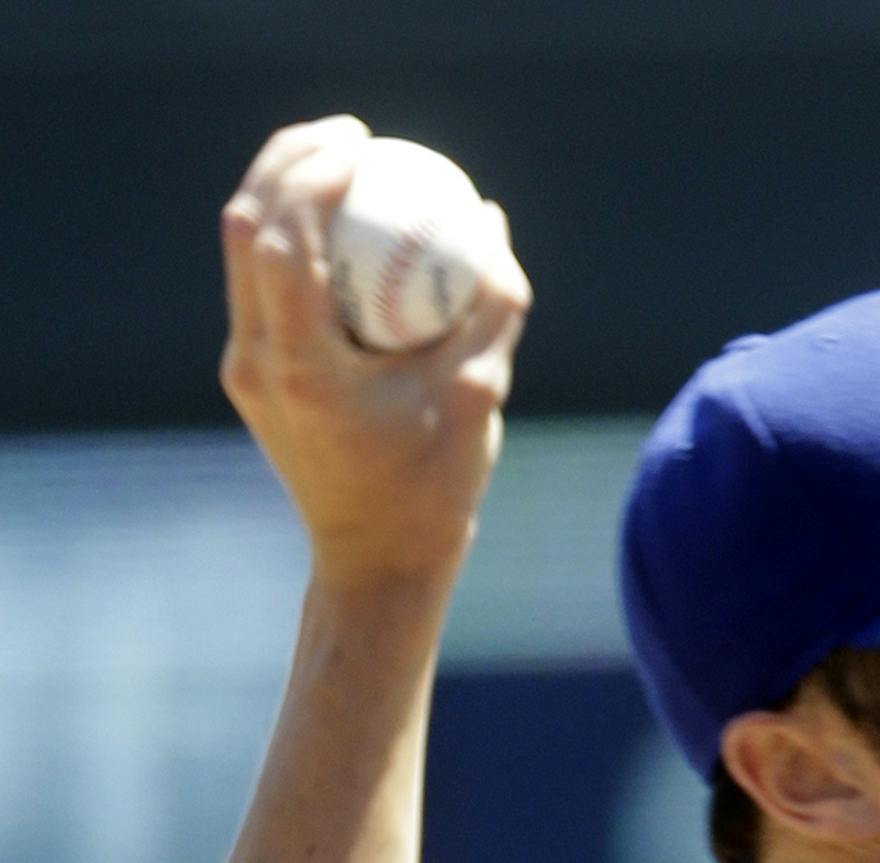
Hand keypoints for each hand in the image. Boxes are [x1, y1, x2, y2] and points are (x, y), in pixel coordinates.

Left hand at [219, 115, 530, 591]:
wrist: (376, 567)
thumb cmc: (434, 494)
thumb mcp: (479, 398)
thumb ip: (492, 308)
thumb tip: (490, 223)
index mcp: (301, 365)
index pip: (284, 236)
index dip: (313, 172)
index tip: (363, 145)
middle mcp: (257, 360)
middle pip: (245, 224)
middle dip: (290, 161)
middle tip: (349, 136)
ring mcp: (246, 368)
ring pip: (243, 251)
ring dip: (285, 196)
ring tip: (340, 168)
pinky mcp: (253, 375)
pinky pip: (263, 285)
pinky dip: (295, 243)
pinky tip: (342, 233)